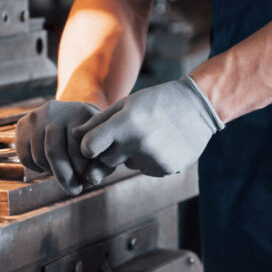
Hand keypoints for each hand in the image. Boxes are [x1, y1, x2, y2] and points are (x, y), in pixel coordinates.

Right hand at [15, 100, 113, 195]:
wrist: (70, 116)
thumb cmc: (89, 137)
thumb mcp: (101, 146)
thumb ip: (102, 165)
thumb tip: (90, 180)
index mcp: (79, 111)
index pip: (76, 147)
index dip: (81, 170)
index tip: (86, 183)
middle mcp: (55, 110)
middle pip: (53, 152)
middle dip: (64, 177)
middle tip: (74, 190)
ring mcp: (36, 116)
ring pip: (38, 157)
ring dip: (51, 172)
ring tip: (63, 173)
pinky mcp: (22, 124)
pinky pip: (24, 157)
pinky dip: (36, 168)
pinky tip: (48, 165)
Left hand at [73, 77, 224, 180]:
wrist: (197, 108)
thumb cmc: (155, 102)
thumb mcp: (126, 104)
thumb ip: (98, 122)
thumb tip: (73, 136)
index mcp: (124, 123)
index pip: (88, 148)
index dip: (88, 146)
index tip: (93, 142)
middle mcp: (137, 143)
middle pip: (105, 159)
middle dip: (109, 150)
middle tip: (126, 133)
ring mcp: (152, 159)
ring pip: (125, 165)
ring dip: (129, 154)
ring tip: (148, 135)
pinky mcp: (164, 170)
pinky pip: (143, 169)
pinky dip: (146, 160)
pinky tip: (159, 143)